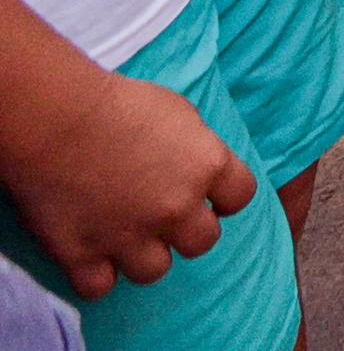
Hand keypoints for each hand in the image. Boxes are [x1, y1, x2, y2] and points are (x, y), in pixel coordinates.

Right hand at [0, 62, 255, 300]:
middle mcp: (176, 207)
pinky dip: (94, 275)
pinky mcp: (84, 256)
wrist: (55, 119)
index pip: (240, 197)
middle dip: (184, 231)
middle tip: (160, 216)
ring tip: (123, 234)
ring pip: (155, 270)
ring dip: (141, 255)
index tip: (206, 194)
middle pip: (202, 242)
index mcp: (206, 166)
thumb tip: (201, 168)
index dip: (223, 198)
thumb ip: (198, 148)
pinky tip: (90, 253)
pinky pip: (100, 288)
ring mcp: (130, 236)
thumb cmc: (117, 104)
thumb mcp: (179, 112)